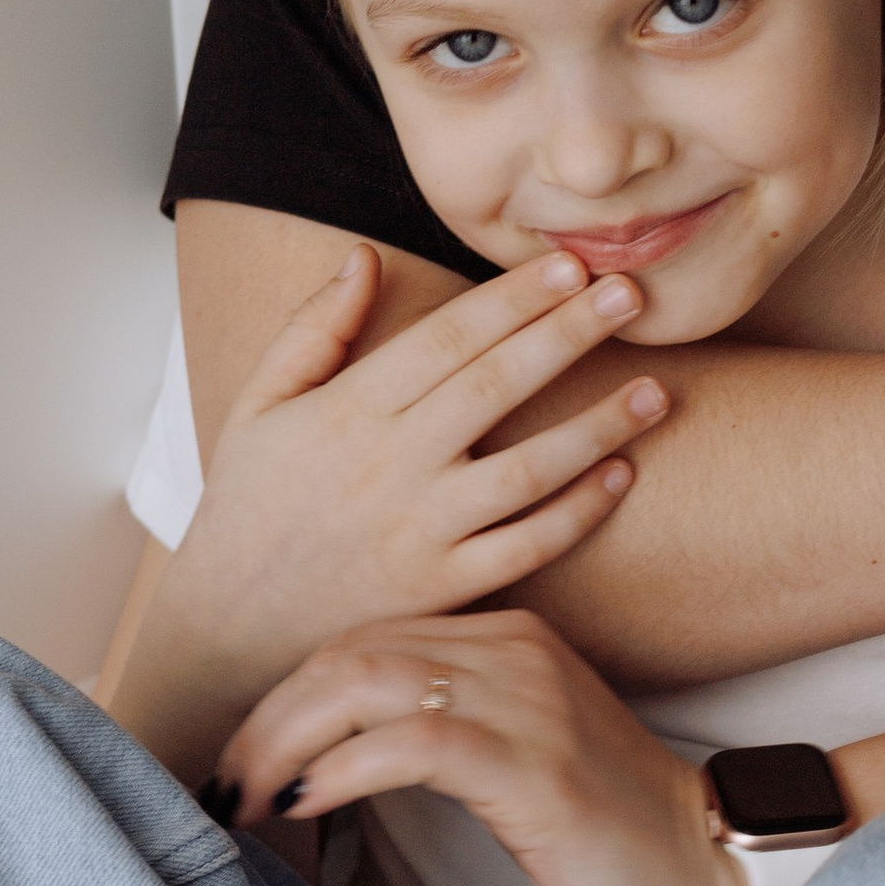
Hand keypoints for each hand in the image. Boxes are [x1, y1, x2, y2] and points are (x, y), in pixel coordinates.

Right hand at [118, 244, 666, 773]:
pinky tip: (620, 476)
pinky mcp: (443, 590)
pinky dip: (578, 513)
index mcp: (349, 411)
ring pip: (530, 469)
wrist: (227, 628)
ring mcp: (422, 533)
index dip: (514, 299)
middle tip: (634, 296)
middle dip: (571, 335)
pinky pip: (527, 546)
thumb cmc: (250, 507)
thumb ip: (313, 329)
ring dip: (599, 426)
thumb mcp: (259, 405)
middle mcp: (391, 467)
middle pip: (499, 386)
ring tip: (657, 390)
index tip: (570, 266)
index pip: (449, 338)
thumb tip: (363, 256)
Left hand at [218, 610, 750, 885]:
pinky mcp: (533, 765)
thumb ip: (447, 735)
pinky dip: (342, 770)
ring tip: (245, 800)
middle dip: (266, 719)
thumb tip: (335, 763)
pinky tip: (306, 804)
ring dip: (284, 743)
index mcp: (510, 640)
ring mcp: (527, 702)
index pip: (365, 638)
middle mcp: (515, 652)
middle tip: (220, 785)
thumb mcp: (521, 762)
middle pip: (349, 651)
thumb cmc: (612, 837)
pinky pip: (411, 742)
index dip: (286, 696)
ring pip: (363, 683)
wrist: (711, 874)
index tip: (240, 758)